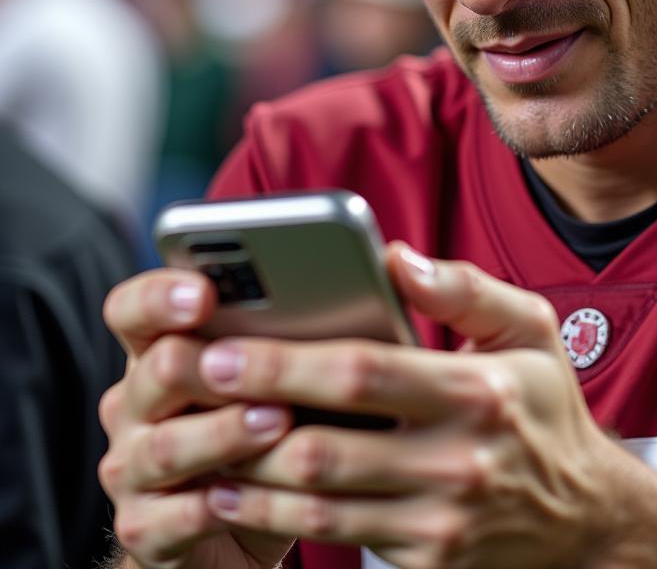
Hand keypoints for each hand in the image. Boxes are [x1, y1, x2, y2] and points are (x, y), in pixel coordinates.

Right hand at [99, 269, 297, 568]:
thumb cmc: (269, 430)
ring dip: (227, 433)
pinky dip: (219, 506)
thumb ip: (292, 331)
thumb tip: (371, 277)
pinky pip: (176, 516)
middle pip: (159, 370)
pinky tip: (259, 496)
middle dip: (215, 366)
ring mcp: (133, 468)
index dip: (160, 296)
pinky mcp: (144, 529)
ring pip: (168, 445)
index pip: (133, 308)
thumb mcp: (277, 374)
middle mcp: (135, 405)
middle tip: (266, 367)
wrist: (237, 531)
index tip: (204, 293)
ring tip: (280, 422)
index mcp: (158, 350)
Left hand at [197, 244, 628, 568]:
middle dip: (244, 419)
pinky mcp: (424, 559)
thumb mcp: (529, 329)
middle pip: (324, 446)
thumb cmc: (544, 406)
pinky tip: (239, 489)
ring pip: (316, 503)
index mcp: (478, 390)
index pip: (363, 374)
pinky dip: (276, 515)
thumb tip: (394, 257)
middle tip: (188, 390)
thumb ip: (465, 287)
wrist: (582, 513)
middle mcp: (456, 461)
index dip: (285, 364)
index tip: (224, 347)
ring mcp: (439, 520)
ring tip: (196, 441)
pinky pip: (333, 539)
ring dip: (245, 475)